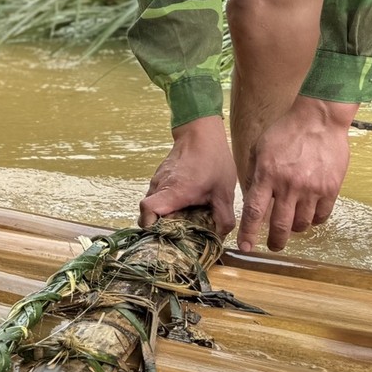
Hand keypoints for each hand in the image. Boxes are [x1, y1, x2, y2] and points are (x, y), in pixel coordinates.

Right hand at [139, 116, 237, 236]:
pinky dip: (167, 206)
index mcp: (174, 192)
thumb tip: (220, 238)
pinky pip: (157, 198)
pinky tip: (185, 205)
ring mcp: (157, 182)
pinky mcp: (159, 178)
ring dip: (165, 217)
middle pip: (147, 216)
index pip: (147, 212)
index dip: (152, 227)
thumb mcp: (224, 192)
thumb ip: (223, 218)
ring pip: (152, 207)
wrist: (200, 133)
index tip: (167, 235)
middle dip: (162, 228)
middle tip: (182, 234)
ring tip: (186, 219)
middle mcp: (159, 187)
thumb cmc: (212, 160)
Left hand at [238, 97, 355, 253]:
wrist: (319, 118)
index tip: (245, 247)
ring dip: (295, 228)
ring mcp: (311, 188)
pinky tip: (310, 214)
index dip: (249, 233)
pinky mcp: (331, 188)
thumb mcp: (261, 148)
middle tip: (274, 246)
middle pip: (280, 225)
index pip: (254, 212)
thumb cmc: (286, 131)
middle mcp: (288, 185)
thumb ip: (255, 174)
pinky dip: (315, 220)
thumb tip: (252, 197)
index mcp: (267, 175)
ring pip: (302, 224)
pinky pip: (322, 215)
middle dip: (276, 241)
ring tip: (292, 223)